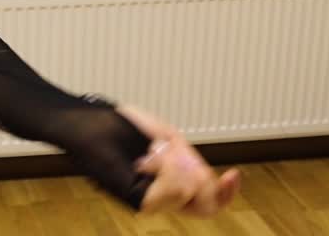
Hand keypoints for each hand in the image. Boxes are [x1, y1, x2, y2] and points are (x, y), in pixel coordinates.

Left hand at [116, 104, 240, 216]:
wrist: (96, 123)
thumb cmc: (126, 127)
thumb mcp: (168, 139)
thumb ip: (191, 161)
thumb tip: (206, 182)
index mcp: (175, 182)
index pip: (211, 200)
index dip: (226, 193)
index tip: (232, 174)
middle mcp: (165, 197)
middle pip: (206, 205)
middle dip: (199, 175)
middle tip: (174, 153)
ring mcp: (151, 202)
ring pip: (187, 193)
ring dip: (174, 166)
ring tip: (151, 152)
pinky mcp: (138, 202)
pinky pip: (168, 193)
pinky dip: (162, 170)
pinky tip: (146, 161)